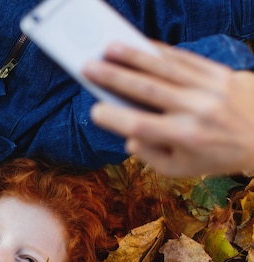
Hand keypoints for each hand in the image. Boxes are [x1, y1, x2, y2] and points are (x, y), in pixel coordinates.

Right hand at [83, 41, 253, 176]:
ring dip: (132, 56)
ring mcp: (209, 88)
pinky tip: (139, 46)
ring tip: (107, 48)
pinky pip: (184, 59)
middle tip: (87, 66)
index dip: (114, 118)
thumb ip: (149, 155)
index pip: (139, 125)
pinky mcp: (220, 73)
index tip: (95, 112)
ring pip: (163, 68)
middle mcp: (197, 110)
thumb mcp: (179, 170)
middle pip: (146, 89)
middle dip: (113, 77)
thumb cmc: (214, 156)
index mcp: (184, 137)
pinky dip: (159, 52)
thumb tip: (128, 135)